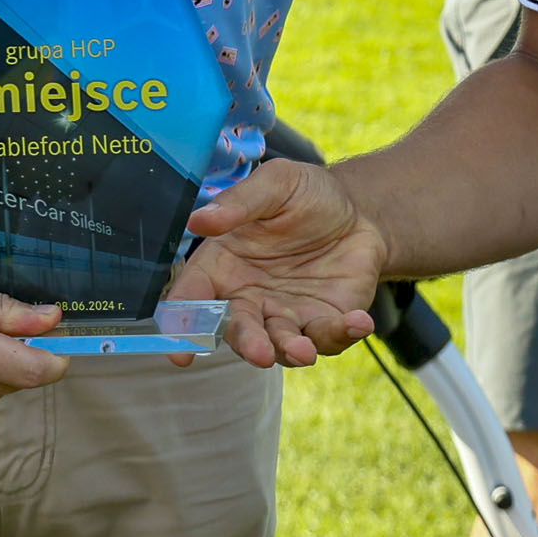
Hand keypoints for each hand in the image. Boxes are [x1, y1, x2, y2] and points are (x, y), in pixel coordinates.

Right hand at [167, 159, 389, 368]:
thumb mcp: (275, 184)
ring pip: (281, 344)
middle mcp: (249, 298)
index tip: (179, 353)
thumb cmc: (305, 195)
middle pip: (238, 330)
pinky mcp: (325, 322)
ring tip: (303, 350)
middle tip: (259, 352)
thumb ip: (239, 203)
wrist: (356, 210)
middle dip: (247, 344)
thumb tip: (198, 220)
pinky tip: (358, 321)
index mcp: (223, 265)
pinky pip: (329, 336)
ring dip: (290, 350)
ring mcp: (287, 315)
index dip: (181, 325)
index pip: (193, 297)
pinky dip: (342, 333)